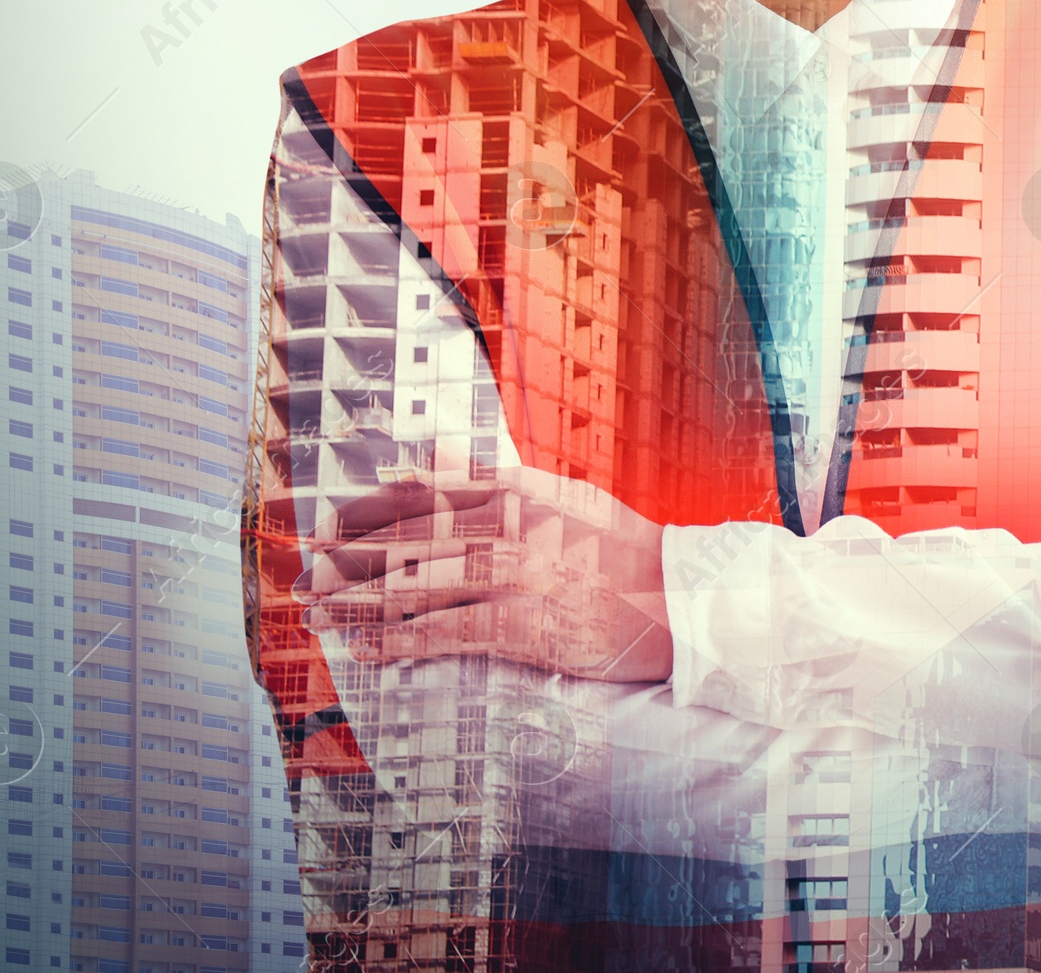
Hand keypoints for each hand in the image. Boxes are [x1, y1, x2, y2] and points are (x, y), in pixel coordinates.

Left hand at [299, 468, 670, 680]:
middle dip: (351, 556)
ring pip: (421, 583)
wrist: (674, 596)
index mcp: (518, 489)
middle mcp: (512, 524)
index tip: (330, 521)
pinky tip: (368, 649)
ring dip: (362, 600)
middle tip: (304, 572)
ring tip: (318, 611)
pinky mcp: (524, 624)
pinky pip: (449, 631)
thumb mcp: (555, 496)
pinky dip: (403, 640)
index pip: (429, 492)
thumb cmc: (615, 547)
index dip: (372, 508)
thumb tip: (428, 452)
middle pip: (413, 537)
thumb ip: (487, 477)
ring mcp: (517, 574)